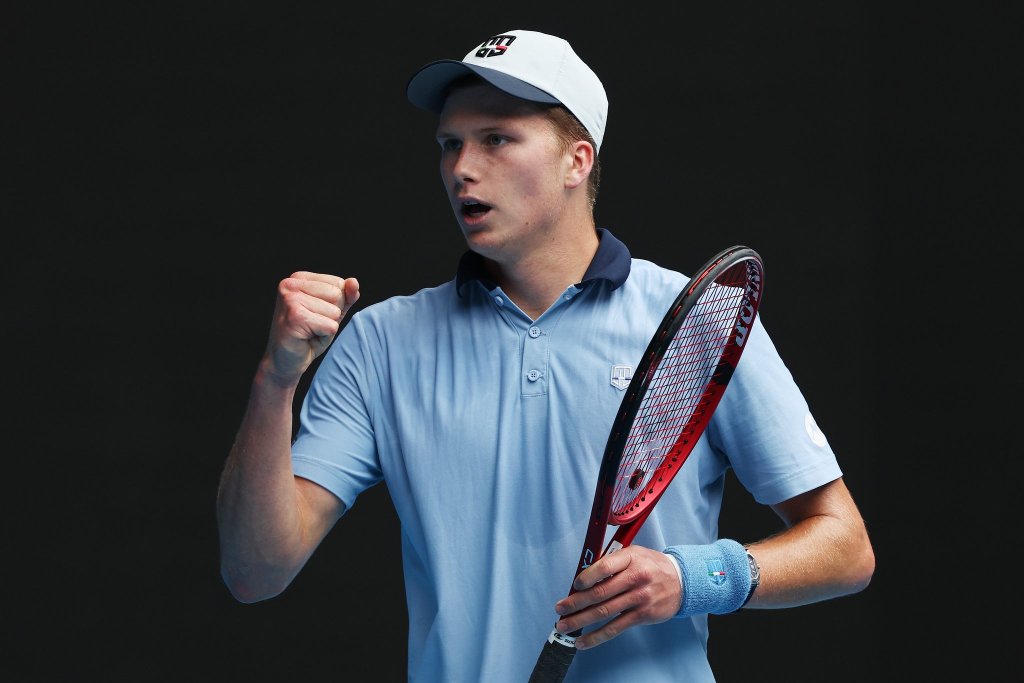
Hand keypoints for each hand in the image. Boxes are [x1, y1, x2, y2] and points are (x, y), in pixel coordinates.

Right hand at [262, 272, 359, 384]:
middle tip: (312, 326)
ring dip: (326, 328)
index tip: (315, 315)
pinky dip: (323, 337)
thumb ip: (346, 296)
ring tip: (309, 332)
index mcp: (299, 278)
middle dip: (331, 316)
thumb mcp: (331, 312)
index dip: (335, 305)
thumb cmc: (308, 336)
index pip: (338, 283)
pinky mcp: (295, 316)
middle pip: (337, 295)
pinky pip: (330, 326)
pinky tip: (306, 338)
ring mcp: (291, 299)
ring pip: (334, 312)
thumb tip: (354, 282)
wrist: (284, 362)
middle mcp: (291, 284)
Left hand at [553, 545, 680, 649]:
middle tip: (560, 608)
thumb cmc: (651, 566)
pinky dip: (596, 636)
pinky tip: (583, 641)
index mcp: (630, 558)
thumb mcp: (633, 554)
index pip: (605, 566)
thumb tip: (583, 578)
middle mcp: (635, 578)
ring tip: (564, 625)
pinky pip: (615, 628)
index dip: (587, 576)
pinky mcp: (642, 616)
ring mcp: (639, 598)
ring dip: (580, 620)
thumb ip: (611, 562)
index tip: (574, 584)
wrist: (681, 581)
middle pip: (600, 593)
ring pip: (604, 612)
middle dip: (575, 602)